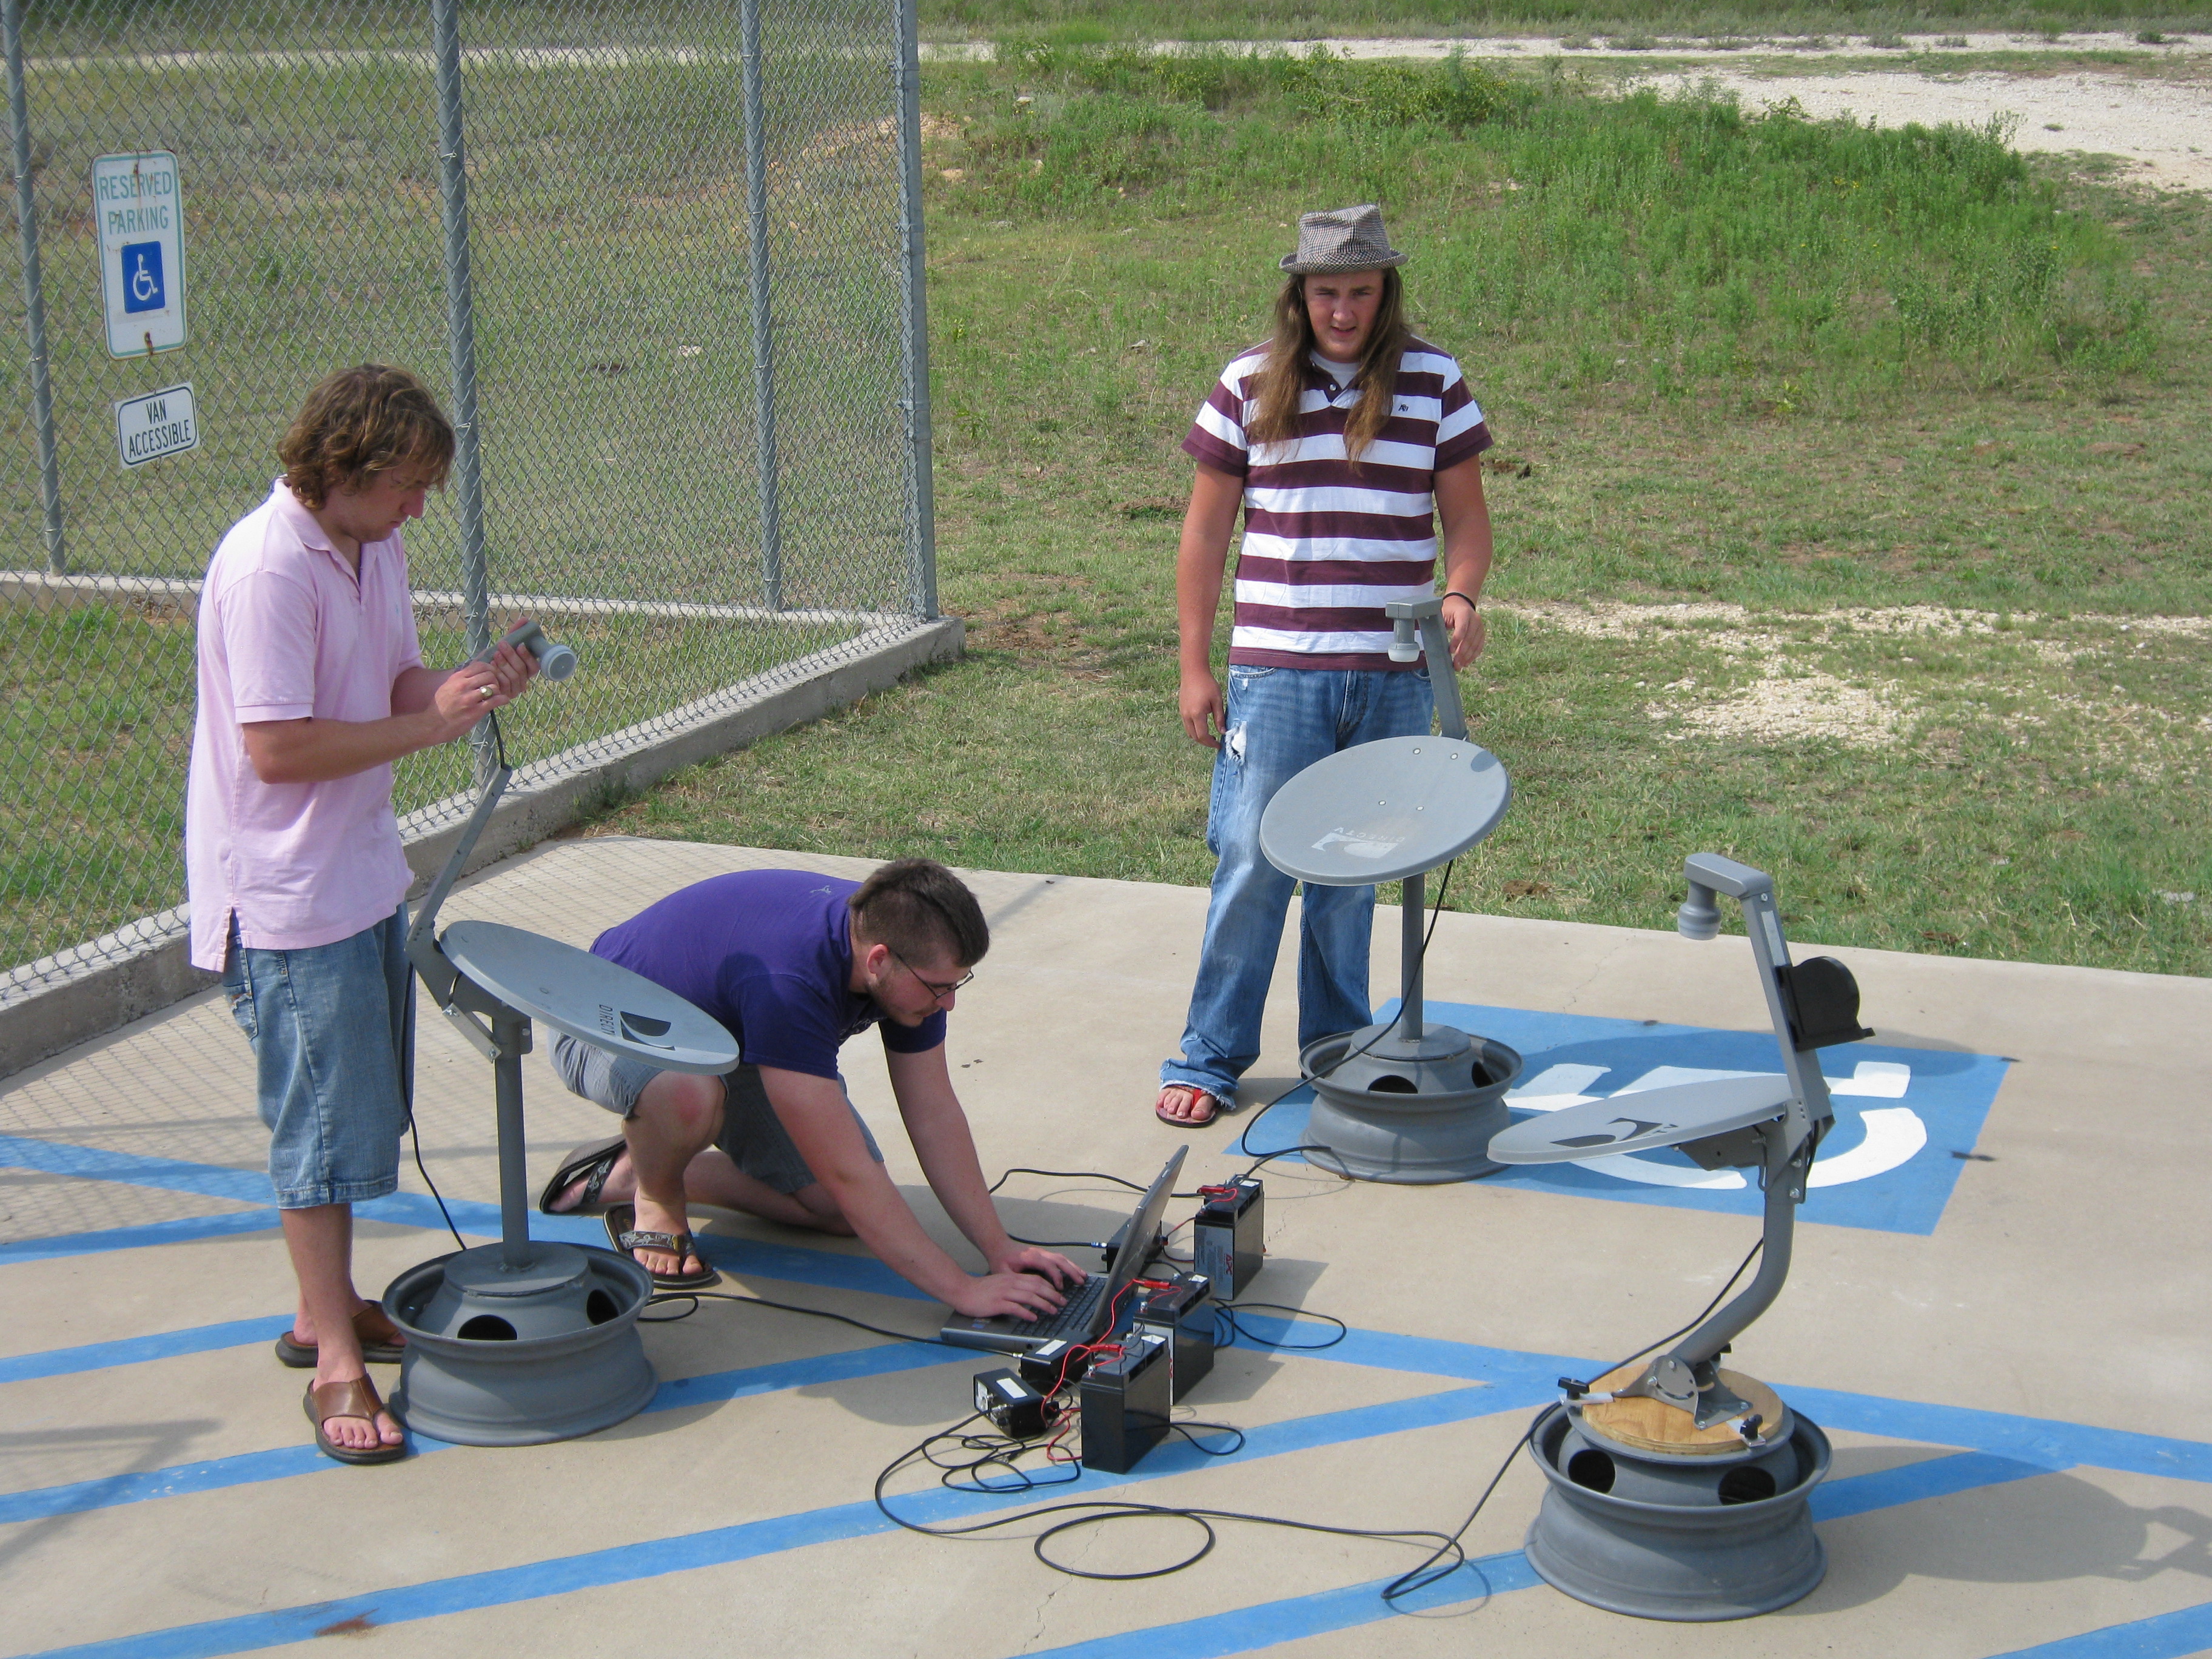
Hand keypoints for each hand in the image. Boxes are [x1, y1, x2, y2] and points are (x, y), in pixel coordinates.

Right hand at [431, 661, 505, 735]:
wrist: (433, 724)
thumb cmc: (441, 705)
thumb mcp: (448, 686)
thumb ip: (462, 678)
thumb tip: (477, 671)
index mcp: (457, 678)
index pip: (480, 665)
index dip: (490, 669)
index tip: (491, 675)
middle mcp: (463, 686)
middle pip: (489, 675)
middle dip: (496, 680)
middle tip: (495, 687)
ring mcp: (469, 698)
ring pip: (493, 687)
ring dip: (498, 691)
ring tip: (496, 696)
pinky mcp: (475, 711)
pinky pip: (495, 701)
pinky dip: (502, 699)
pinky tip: (502, 701)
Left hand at [486, 614, 541, 700]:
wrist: (475, 673)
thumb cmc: (492, 658)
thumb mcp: (502, 646)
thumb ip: (514, 634)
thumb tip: (526, 620)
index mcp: (526, 670)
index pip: (534, 666)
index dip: (528, 656)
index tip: (520, 645)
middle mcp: (522, 681)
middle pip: (522, 670)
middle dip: (512, 656)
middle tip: (502, 644)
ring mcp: (513, 690)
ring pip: (513, 677)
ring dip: (504, 664)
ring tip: (495, 654)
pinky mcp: (503, 695)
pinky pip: (503, 684)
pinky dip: (497, 673)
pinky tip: (491, 666)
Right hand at [949, 1268, 1071, 1321]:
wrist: (962, 1290)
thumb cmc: (979, 1289)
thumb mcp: (1000, 1283)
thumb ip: (1013, 1286)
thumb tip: (1028, 1293)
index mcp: (1012, 1278)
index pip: (1036, 1280)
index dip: (1050, 1287)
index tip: (1058, 1294)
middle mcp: (1010, 1283)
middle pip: (1037, 1287)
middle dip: (1053, 1295)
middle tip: (1062, 1302)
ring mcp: (1004, 1293)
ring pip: (1029, 1297)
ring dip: (1044, 1304)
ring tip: (1053, 1311)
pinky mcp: (997, 1303)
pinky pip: (1016, 1308)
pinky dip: (1026, 1312)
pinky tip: (1033, 1317)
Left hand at [988, 1244, 1085, 1287]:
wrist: (998, 1246)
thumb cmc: (1001, 1259)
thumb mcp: (1004, 1272)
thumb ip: (1016, 1281)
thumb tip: (1029, 1292)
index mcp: (1030, 1257)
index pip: (1048, 1265)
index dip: (1055, 1276)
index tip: (1059, 1288)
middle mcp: (1039, 1253)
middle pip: (1059, 1260)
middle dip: (1071, 1271)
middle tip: (1080, 1281)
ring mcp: (1042, 1253)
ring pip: (1061, 1258)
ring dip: (1073, 1267)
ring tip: (1083, 1276)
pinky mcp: (1043, 1255)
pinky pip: (1059, 1258)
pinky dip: (1068, 1264)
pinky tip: (1074, 1271)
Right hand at [1179, 669, 1224, 748]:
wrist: (1193, 672)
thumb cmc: (1207, 684)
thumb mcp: (1217, 701)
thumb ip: (1219, 718)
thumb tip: (1223, 732)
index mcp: (1197, 714)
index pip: (1203, 735)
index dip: (1211, 743)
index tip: (1219, 745)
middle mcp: (1187, 716)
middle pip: (1195, 737)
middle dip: (1205, 742)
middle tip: (1215, 742)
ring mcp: (1182, 713)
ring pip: (1189, 732)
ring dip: (1199, 737)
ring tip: (1210, 735)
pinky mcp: (1181, 709)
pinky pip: (1187, 725)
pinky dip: (1194, 730)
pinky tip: (1203, 726)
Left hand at [1442, 594, 1485, 668]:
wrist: (1461, 602)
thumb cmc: (1449, 610)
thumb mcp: (1442, 613)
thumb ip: (1438, 624)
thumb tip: (1431, 639)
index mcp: (1464, 613)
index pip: (1462, 628)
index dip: (1456, 641)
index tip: (1450, 651)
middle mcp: (1475, 619)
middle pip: (1470, 639)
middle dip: (1462, 653)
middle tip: (1455, 664)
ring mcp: (1480, 627)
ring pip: (1476, 644)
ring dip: (1468, 657)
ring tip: (1460, 666)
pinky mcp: (1482, 633)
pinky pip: (1479, 646)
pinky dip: (1474, 655)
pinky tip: (1466, 662)